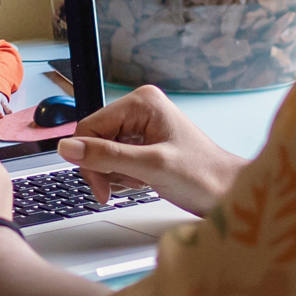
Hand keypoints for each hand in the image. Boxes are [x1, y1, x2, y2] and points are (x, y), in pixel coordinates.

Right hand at [56, 85, 246, 216]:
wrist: (228, 193)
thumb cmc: (203, 176)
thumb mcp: (151, 166)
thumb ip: (107, 156)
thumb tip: (67, 147)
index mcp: (141, 102)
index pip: (89, 127)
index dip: (88, 158)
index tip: (100, 186)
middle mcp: (140, 109)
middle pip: (94, 139)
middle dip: (103, 168)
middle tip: (118, 189)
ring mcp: (142, 126)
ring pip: (102, 152)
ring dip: (115, 175)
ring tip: (140, 182)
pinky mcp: (144, 143)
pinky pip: (116, 159)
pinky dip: (123, 176)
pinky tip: (143, 182)